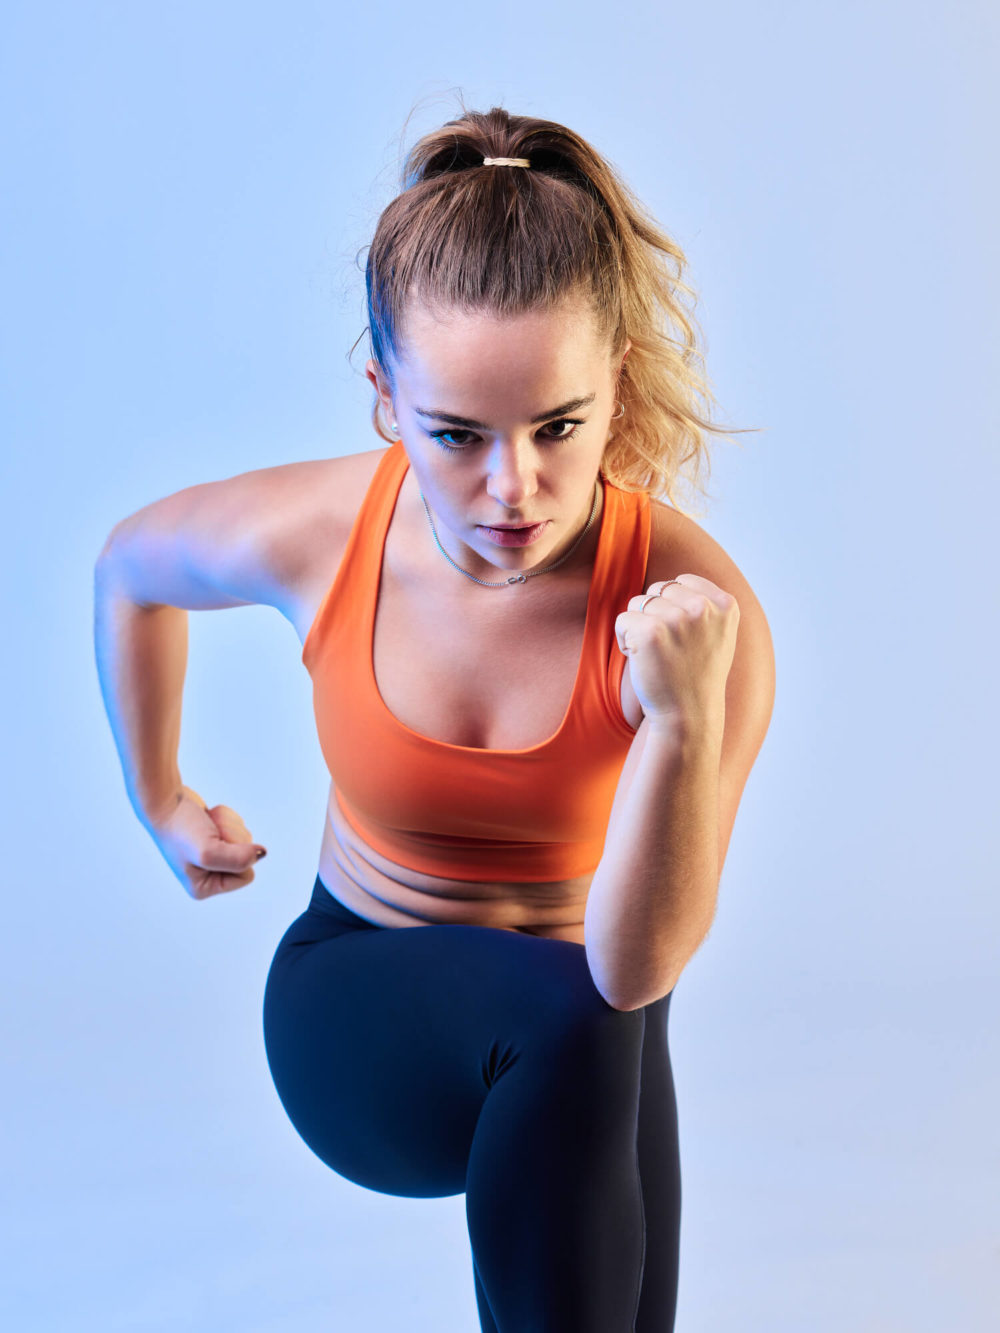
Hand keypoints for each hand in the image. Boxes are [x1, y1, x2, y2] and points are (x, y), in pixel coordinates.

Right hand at [145, 784, 267, 900]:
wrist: (166, 800)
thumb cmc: (180, 827)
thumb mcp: (208, 851)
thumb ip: (238, 859)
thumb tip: (260, 854)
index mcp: (204, 887)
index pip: (246, 875)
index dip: (236, 856)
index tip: (213, 844)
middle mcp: (209, 875)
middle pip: (248, 856)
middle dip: (233, 839)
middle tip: (209, 832)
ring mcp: (214, 855)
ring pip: (244, 841)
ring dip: (229, 827)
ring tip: (207, 825)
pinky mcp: (217, 837)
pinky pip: (238, 828)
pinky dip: (227, 818)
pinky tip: (209, 817)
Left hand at [615, 574, 739, 731]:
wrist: (688, 715)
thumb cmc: (697, 675)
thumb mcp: (718, 634)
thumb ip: (705, 604)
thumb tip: (675, 581)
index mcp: (725, 604)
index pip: (682, 581)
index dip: (673, 607)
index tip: (683, 636)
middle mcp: (703, 607)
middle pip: (658, 589)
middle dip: (655, 615)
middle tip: (669, 648)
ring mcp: (676, 618)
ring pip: (638, 603)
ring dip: (639, 627)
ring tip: (657, 654)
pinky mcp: (650, 631)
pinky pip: (622, 620)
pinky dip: (625, 640)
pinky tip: (644, 660)